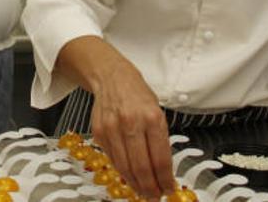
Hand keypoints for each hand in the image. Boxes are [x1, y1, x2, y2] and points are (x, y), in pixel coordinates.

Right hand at [90, 63, 175, 199]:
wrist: (112, 78)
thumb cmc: (137, 95)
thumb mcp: (157, 113)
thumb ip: (159, 140)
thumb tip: (162, 170)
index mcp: (152, 118)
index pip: (160, 158)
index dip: (165, 179)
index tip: (168, 188)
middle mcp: (131, 123)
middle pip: (141, 166)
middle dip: (150, 186)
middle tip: (155, 196)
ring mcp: (112, 128)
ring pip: (125, 166)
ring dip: (135, 183)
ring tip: (143, 191)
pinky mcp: (99, 132)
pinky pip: (112, 158)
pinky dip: (122, 170)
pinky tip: (129, 176)